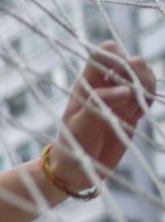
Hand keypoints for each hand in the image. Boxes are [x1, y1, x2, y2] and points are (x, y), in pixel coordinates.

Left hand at [49, 41, 156, 190]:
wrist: (78, 170)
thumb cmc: (72, 145)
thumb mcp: (80, 126)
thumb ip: (100, 104)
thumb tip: (124, 90)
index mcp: (87, 83)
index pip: (106, 52)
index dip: (118, 56)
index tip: (119, 77)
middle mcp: (105, 86)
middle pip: (131, 61)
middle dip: (137, 73)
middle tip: (131, 96)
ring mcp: (120, 98)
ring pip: (144, 77)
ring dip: (147, 87)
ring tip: (134, 109)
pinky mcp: (131, 111)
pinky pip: (148, 96)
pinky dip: (149, 101)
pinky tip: (137, 115)